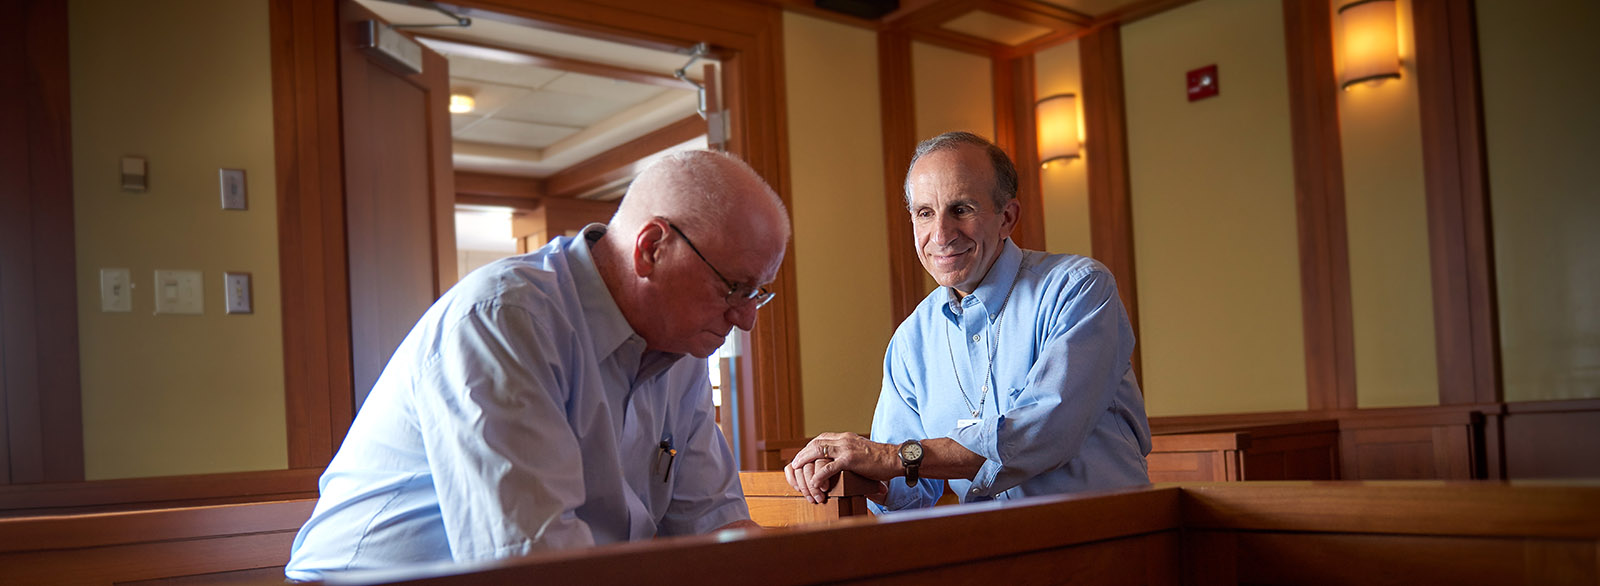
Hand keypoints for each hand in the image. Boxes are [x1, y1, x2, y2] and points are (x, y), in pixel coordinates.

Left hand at [783, 432, 898, 503]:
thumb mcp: (861, 452)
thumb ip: (848, 455)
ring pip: (818, 451)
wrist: (896, 459)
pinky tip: (814, 483)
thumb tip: (838, 465)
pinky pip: (829, 467)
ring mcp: (846, 448)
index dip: (808, 448)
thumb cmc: (881, 460)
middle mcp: (844, 439)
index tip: (802, 457)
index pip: (820, 439)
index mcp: (846, 437)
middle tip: (795, 464)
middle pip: (815, 443)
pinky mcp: (850, 460)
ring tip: (797, 469)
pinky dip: (819, 475)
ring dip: (805, 461)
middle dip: (803, 453)